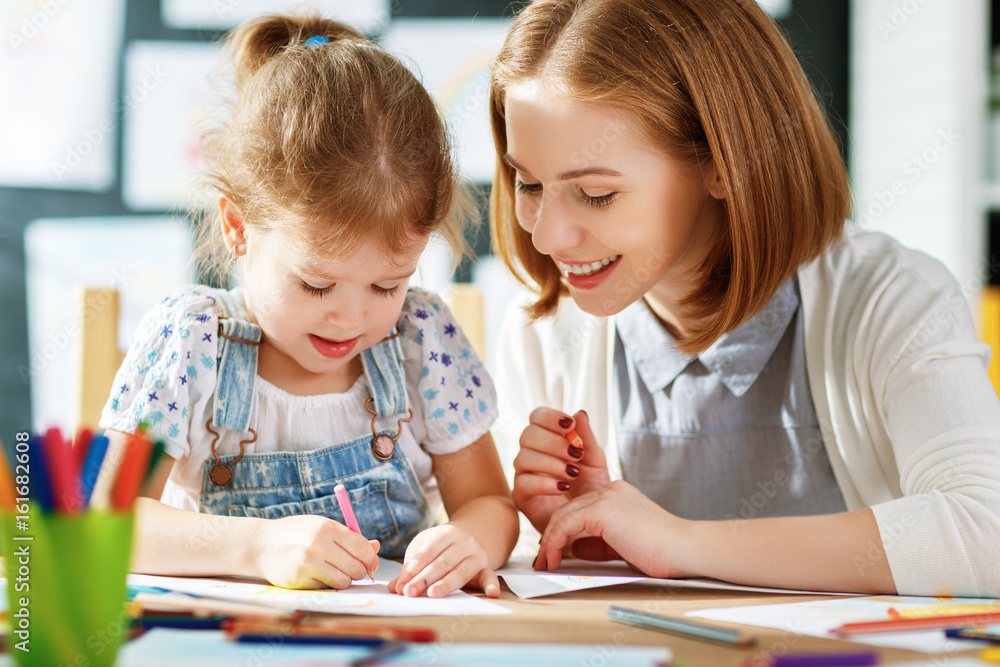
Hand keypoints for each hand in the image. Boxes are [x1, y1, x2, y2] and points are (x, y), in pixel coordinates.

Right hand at [252, 514, 379, 588]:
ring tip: (336, 572)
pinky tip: (316, 575)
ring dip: (344, 580)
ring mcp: (308, 563)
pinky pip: (326, 588)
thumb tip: (376, 548)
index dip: (371, 559)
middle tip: (354, 570)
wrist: (260, 544)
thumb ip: (349, 538)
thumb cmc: (297, 534)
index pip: (362, 548)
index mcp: (327, 527)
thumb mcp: (322, 527)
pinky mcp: (299, 580)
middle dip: (360, 572)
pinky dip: (327, 585)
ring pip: (344, 581)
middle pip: (356, 567)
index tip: (371, 564)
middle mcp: (318, 544)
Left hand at [388, 524, 499, 597]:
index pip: (427, 552)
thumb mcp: (423, 549)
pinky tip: (491, 594)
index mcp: (445, 533)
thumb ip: (409, 569)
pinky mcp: (486, 568)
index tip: (401, 585)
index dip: (413, 569)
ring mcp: (476, 554)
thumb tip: (395, 588)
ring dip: (446, 584)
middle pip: (442, 562)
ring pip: (461, 571)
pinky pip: (490, 576)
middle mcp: (463, 542)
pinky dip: (492, 585)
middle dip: (424, 579)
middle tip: (410, 593)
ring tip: (433, 594)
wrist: (468, 537)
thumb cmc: (439, 547)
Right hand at [512, 408, 610, 532]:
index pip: (537, 417)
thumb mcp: (594, 461)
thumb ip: (587, 438)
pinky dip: (544, 483)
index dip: (550, 417)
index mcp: (546, 439)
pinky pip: (523, 483)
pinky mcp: (521, 497)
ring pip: (523, 458)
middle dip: (552, 442)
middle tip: (575, 453)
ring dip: (550, 463)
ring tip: (572, 473)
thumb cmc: (589, 488)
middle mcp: (531, 454)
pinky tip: (563, 487)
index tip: (569, 424)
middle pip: (527, 435)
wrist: (590, 521)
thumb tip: (579, 413)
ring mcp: (524, 475)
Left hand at [535, 480, 691, 579]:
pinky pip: (566, 525)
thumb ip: (598, 543)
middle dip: (550, 536)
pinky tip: (553, 560)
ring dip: (549, 542)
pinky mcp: (602, 509)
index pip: (580, 508)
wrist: (686, 549)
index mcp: (617, 495)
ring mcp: (606, 496)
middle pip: (567, 510)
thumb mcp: (623, 545)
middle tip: (543, 560)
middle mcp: (610, 490)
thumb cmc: (664, 552)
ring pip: (563, 515)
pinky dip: (554, 543)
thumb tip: (571, 548)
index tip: (554, 552)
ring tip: (544, 564)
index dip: (563, 530)